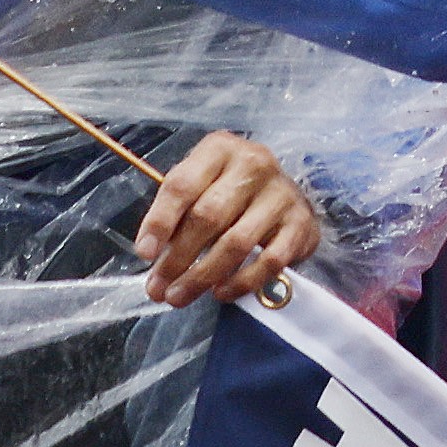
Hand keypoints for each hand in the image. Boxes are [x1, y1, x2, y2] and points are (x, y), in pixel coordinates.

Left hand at [133, 127, 325, 304]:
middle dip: (177, 258)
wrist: (285, 195)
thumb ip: (177, 212)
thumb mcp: (201, 185)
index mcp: (219, 149)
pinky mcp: (300, 224)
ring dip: (202, 276)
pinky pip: (269, 261)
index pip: (182, 185)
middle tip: (158, 288)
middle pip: (207, 216)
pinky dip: (241, 282)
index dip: (160, 221)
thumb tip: (152, 254)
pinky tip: (220, 293)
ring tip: (179, 297)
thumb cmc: (231, 190)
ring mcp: (281, 194)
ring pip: (236, 242)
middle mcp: (253, 164)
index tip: (145, 254)